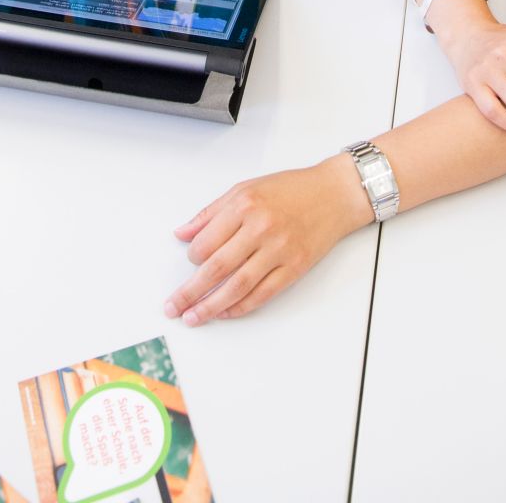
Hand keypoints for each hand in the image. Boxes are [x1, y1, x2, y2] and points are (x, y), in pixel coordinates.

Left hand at [165, 156, 367, 326]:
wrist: (333, 194)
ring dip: (211, 306)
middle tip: (173, 307)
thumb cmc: (290, 189)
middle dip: (190, 292)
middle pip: (217, 268)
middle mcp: (260, 228)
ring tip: (193, 317)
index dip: (192, 258)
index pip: (206, 242)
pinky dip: (241, 307)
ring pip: (237, 286)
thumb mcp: (245, 189)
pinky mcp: (294, 267)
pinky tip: (226, 312)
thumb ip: (211, 213)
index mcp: (244, 205)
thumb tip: (183, 233)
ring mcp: (279, 250)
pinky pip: (262, 294)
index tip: (189, 264)